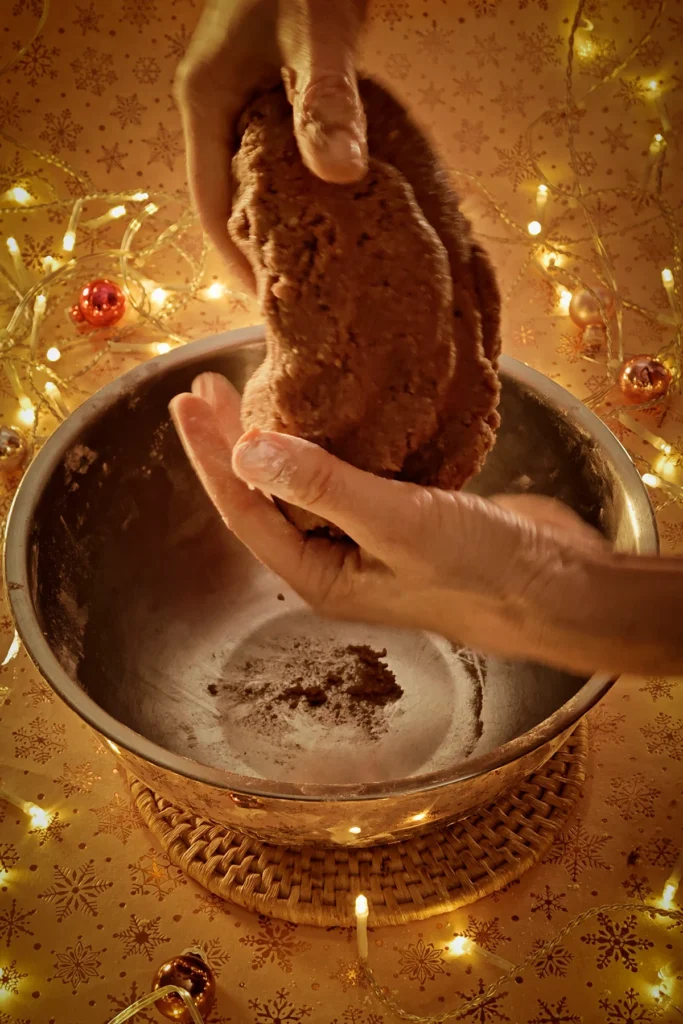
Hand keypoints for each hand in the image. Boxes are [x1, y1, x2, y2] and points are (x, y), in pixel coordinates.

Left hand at [170, 373, 615, 674]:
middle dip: (233, 443)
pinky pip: (348, 475)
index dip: (212, 456)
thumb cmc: (481, 571)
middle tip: (204, 388)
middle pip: (266, 495)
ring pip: (304, 484)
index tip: (187, 403)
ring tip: (249, 389)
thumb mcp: (396, 523)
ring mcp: (368, 538)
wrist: (558, 587)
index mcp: (319, 574)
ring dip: (277, 438)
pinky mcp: (403, 514)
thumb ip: (321, 486)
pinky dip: (327, 441)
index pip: (245, 509)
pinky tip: (324, 413)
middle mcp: (335, 558)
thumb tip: (247, 450)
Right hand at [175, 0, 367, 290]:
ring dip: (280, 226)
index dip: (236, 264)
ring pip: (253, 182)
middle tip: (298, 301)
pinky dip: (300, 191)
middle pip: (229, 202)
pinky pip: (277, 158)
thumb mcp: (318, 31)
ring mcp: (242, 99)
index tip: (267, 308)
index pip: (211, 206)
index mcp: (207, 101)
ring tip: (316, 270)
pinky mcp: (271, 92)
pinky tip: (333, 212)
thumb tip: (340, 174)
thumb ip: (327, 99)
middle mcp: (216, 106)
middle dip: (259, 254)